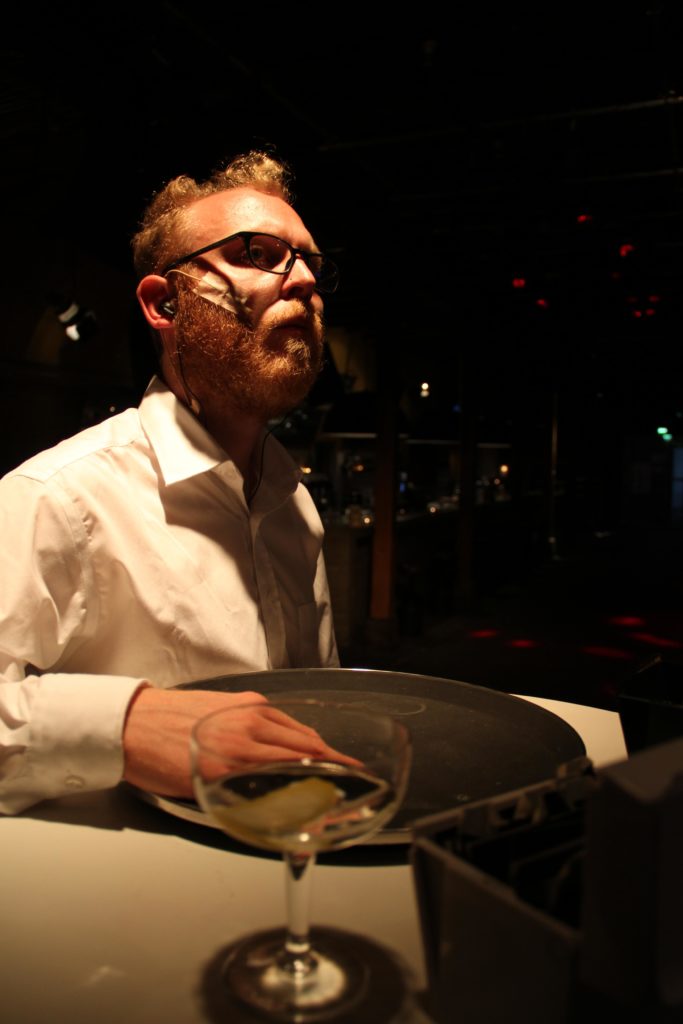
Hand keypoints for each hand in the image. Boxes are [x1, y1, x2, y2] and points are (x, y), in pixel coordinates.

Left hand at [122, 687, 352, 797]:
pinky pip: (280, 716)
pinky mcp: (243, 698)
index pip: (294, 769)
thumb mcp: (197, 792)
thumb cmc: (156, 761)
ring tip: (332, 758)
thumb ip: (238, 794)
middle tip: (352, 772)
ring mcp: (247, 710)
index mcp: (235, 759)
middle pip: (304, 747)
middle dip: (332, 761)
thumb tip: (266, 804)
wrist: (131, 724)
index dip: (325, 778)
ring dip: (317, 744)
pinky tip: (300, 739)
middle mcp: (246, 732)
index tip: (346, 784)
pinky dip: (296, 729)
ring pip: (296, 729)